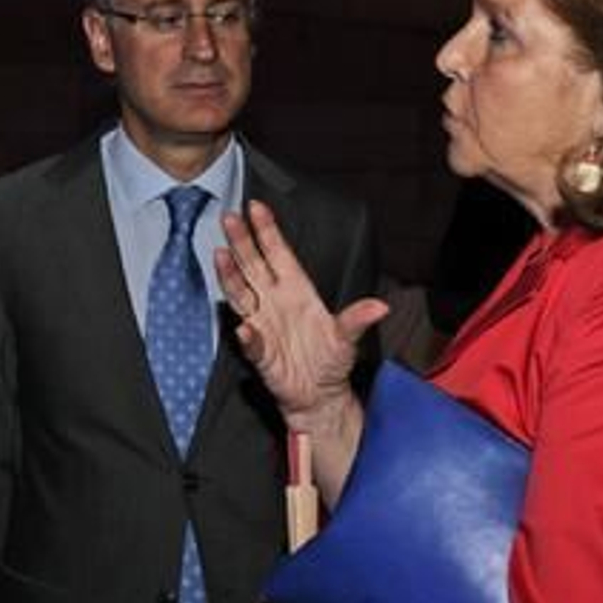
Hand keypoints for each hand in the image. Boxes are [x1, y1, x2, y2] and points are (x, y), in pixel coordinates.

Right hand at [215, 200, 388, 422]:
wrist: (318, 395)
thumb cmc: (331, 361)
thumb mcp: (348, 338)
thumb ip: (358, 319)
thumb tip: (381, 307)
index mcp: (297, 290)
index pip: (279, 253)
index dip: (267, 231)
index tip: (256, 208)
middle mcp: (275, 302)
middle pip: (253, 265)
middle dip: (241, 241)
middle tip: (229, 218)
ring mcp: (263, 323)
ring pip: (241, 294)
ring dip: (230, 275)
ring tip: (222, 256)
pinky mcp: (259, 351)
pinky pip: (251, 341)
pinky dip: (248, 335)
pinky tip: (244, 327)